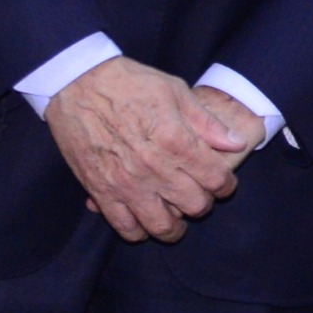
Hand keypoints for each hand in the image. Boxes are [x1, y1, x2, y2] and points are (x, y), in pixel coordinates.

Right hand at [47, 55, 249, 241]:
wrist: (76, 82)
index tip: (222, 182)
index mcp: (176, 140)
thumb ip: (207, 122)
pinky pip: (125, 227)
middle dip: (203, 202)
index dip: (226, 184)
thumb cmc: (128, 82)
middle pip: (195, 206)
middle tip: (197, 194)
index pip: (217, 180)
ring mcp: (126, 183)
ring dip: (175, 226)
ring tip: (175, 215)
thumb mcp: (175, 91)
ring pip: (162, 225)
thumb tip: (236, 144)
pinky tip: (144, 218)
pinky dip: (139, 230)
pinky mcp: (100, 191)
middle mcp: (154, 167)